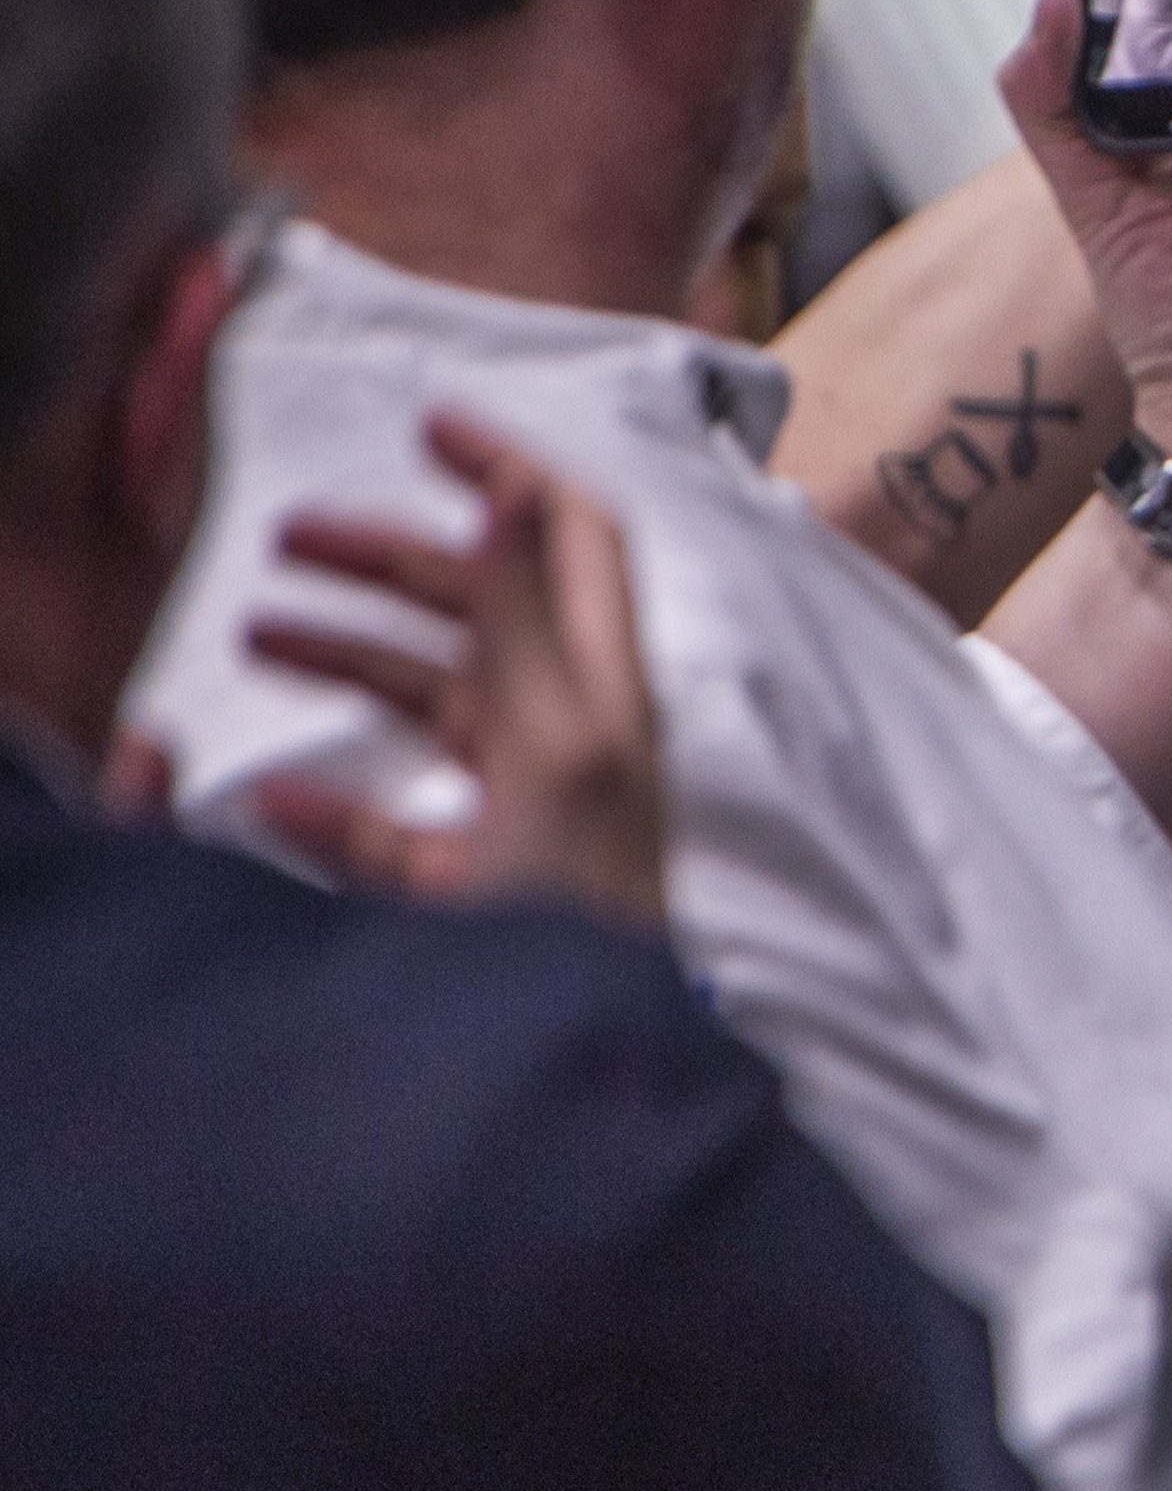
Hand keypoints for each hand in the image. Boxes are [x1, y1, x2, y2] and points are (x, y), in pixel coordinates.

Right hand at [238, 413, 667, 929]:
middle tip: (281, 536)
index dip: (510, 468)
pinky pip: (408, 810)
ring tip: (248, 636)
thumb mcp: (557, 750)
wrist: (603, 1068)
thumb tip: (514, 499)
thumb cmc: (595, 911)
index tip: (426, 422)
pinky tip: (264, 787)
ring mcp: (533, 798)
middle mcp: (575, 730)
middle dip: (384, 562)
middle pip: (482, 610)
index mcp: (602, 690)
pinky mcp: (489, 869)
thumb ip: (525, 624)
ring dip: (349, 656)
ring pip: (435, 696)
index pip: (573, 540)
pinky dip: (341, 793)